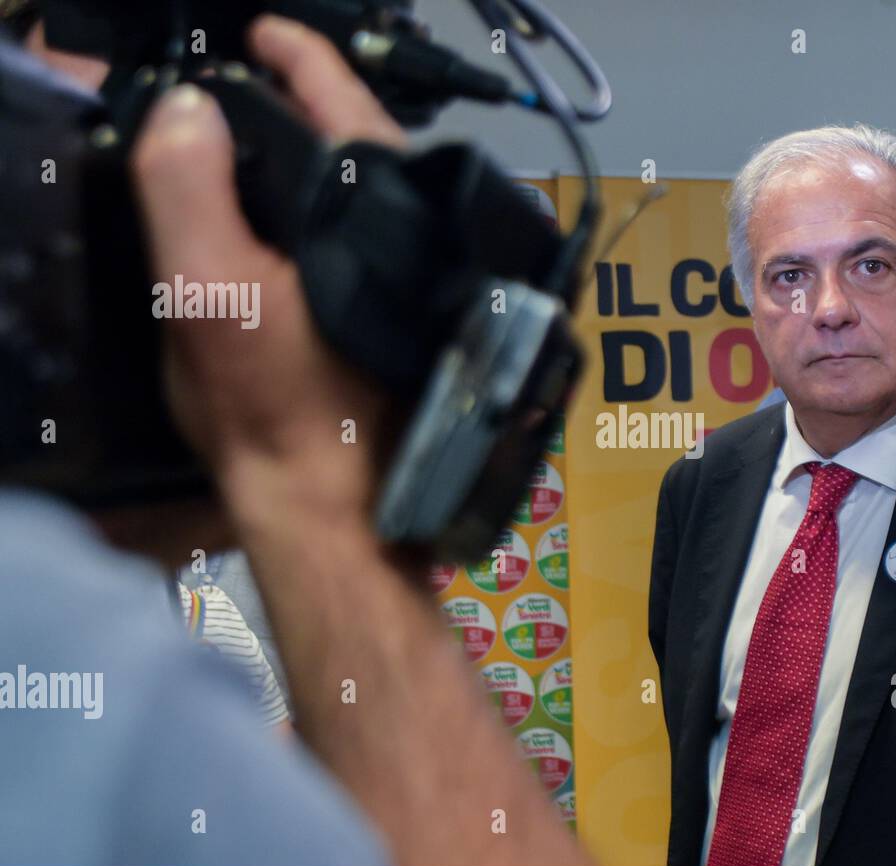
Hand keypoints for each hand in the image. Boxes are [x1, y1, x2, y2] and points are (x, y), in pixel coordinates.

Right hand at [130, 15, 405, 526]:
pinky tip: (307, 229)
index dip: (299, 58)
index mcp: (372, 216)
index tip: (267, 35)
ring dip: (333, 162)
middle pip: (369, 144)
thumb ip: (192, 188)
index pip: (342, 101)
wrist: (332, 505)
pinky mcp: (414, 321)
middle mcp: (415, 241)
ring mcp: (421, 284)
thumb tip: (191, 107)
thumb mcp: (208, 293)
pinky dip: (342, 219)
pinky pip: (379, 244)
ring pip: (379, 196)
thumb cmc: (274, 406)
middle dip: (318, 107)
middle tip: (264, 83)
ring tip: (278, 146)